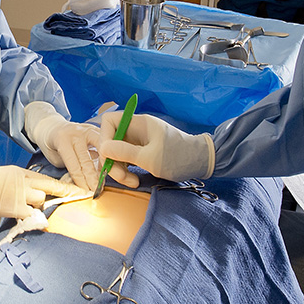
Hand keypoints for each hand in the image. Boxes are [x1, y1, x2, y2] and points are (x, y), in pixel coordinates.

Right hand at [0, 166, 85, 221]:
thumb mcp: (0, 177)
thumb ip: (16, 183)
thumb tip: (26, 194)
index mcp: (18, 171)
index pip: (46, 178)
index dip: (63, 186)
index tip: (78, 190)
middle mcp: (22, 180)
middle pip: (48, 188)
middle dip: (55, 197)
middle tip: (60, 202)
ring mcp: (18, 193)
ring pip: (40, 201)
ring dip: (37, 208)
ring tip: (25, 211)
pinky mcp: (12, 207)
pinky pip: (31, 215)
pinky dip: (34, 220)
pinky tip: (33, 222)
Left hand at [25, 101, 100, 189]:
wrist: (51, 126)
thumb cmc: (51, 145)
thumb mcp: (55, 159)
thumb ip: (69, 168)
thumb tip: (84, 183)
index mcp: (63, 140)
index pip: (74, 165)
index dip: (81, 180)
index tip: (87, 192)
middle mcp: (76, 133)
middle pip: (87, 159)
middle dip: (93, 178)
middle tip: (97, 190)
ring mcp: (87, 129)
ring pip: (101, 149)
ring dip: (105, 165)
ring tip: (108, 178)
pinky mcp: (95, 129)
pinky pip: (104, 143)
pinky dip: (108, 155)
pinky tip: (110, 166)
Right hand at [97, 112, 214, 187]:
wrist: (201, 162)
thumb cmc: (179, 158)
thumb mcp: (150, 158)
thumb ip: (125, 152)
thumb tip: (102, 148)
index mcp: (139, 123)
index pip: (109, 121)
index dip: (104, 138)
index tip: (108, 156)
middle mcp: (136, 129)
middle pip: (111, 140)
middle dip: (112, 160)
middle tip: (122, 178)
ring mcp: (138, 141)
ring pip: (117, 152)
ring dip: (119, 169)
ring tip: (132, 182)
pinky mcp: (141, 152)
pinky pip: (126, 159)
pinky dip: (126, 170)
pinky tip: (134, 180)